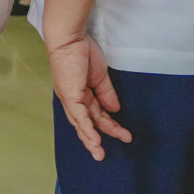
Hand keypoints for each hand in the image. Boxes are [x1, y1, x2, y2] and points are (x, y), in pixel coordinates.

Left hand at [48, 35, 131, 160]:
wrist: (70, 38)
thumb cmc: (83, 52)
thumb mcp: (100, 77)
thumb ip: (106, 94)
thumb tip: (114, 110)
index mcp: (80, 94)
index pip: (95, 114)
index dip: (108, 125)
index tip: (123, 134)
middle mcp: (73, 99)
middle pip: (87, 123)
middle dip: (97, 138)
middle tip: (105, 154)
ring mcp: (70, 98)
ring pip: (81, 123)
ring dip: (91, 139)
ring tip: (100, 153)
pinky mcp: (69, 95)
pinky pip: (79, 116)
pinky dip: (86, 128)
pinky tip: (93, 140)